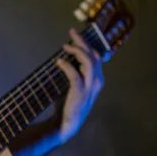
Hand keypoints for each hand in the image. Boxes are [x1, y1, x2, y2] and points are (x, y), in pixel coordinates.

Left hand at [55, 28, 104, 142]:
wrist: (67, 123)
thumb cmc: (69, 104)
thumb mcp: (75, 86)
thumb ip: (75, 73)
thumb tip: (66, 58)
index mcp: (97, 79)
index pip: (96, 57)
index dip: (87, 44)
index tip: (75, 36)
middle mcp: (97, 81)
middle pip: (93, 55)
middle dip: (83, 41)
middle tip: (72, 31)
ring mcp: (90, 87)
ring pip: (88, 62)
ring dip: (77, 51)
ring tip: (65, 45)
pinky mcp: (80, 92)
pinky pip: (75, 74)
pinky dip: (67, 66)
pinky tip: (59, 62)